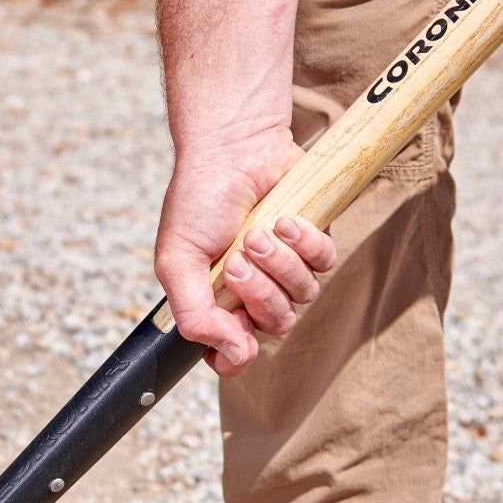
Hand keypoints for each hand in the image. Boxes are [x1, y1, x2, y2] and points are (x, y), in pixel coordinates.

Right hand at [155, 132, 337, 376]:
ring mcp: (285, 267)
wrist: (233, 148)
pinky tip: (284, 218)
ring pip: (302, 296)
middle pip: (274, 325)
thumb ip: (194, 314)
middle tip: (237, 258)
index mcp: (215, 300)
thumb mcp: (177, 260)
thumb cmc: (200, 199)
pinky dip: (304, 242)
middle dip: (258, 292)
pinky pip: (325, 262)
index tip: (237, 335)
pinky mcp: (313, 242)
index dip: (238, 354)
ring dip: (279, 263)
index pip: (234, 354)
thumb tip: (232, 353)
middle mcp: (252, 290)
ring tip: (257, 232)